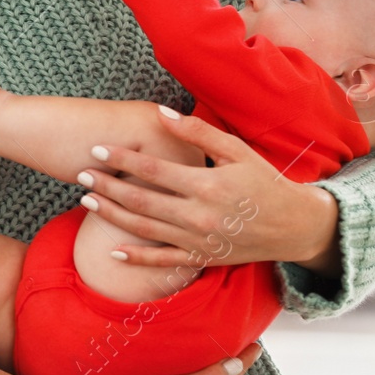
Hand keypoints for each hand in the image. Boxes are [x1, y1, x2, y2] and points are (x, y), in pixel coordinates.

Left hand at [77, 106, 340, 273]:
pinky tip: (113, 251)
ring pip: (144, 230)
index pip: (152, 169)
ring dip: (112, 216)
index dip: (121, 158)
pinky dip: (137, 257)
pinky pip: (164, 261)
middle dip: (106, 186)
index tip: (96, 148)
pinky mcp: (202, 259)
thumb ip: (198, 132)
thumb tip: (161, 113)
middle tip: (79, 173)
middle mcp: (198, 215)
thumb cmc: (265, 182)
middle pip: (140, 200)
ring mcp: (198, 241)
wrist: (295, 227)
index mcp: (206, 184)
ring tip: (86, 201)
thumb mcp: (237, 151)